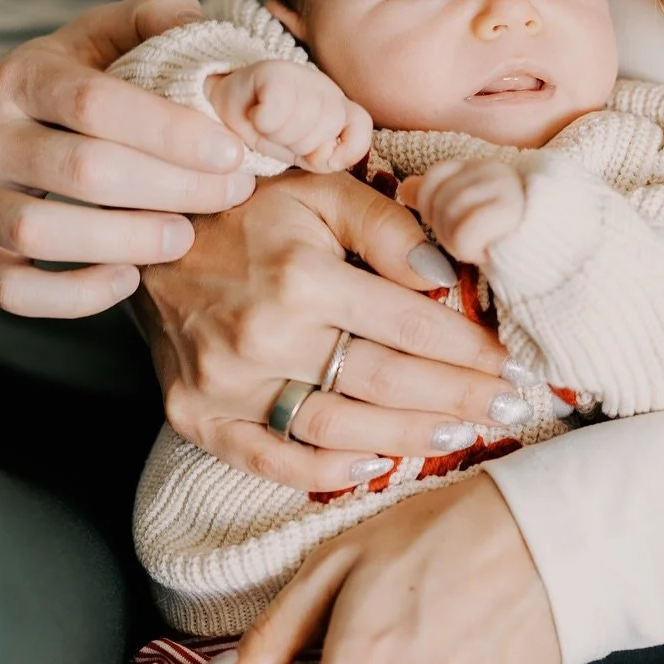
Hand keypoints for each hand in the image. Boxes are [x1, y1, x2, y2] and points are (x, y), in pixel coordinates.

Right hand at [0, 0, 256, 317]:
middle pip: (81, 170)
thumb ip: (149, 18)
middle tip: (230, 195)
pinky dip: (77, 296)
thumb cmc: (44, 94)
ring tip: (182, 237)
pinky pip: (18, 292)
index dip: (170, 130)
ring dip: (127, 242)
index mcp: (19, 77)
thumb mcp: (86, 40)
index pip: (95, 102)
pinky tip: (126, 279)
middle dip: (170, 187)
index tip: (231, 151)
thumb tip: (202, 23)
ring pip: (42, 234)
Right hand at [136, 171, 541, 491]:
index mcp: (302, 276)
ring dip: (408, 438)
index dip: (471, 351)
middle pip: (385, 382)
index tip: (513, 366)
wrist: (151, 237)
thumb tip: (448, 273)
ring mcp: (226, 383)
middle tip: (510, 409)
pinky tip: (373, 464)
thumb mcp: (321, 192)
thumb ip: (388, 228)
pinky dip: (323, 471)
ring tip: (459, 434)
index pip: (411, 325)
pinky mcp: (195, 414)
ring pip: (337, 428)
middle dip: (459, 398)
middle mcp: (263, 335)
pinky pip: (268, 460)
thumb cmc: (251, 213)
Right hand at [206, 61, 371, 172]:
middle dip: (300, 144)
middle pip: (329, 126)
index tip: (310, 156)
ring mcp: (301, 75)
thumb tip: (331, 159)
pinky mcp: (272, 71)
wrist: (226, 110)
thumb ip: (326, 157)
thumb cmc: (268, 133)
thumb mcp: (304, 153)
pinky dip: (265, 121)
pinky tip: (256, 118)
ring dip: (279, 134)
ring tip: (266, 126)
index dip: (335, 152)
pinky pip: (277, 109)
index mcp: (339, 108)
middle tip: (280, 137)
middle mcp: (325, 87)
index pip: (359, 131)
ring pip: (304, 120)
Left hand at [400, 158, 525, 264]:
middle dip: (445, 228)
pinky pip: (463, 235)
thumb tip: (405, 187)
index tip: (455, 226)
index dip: (433, 207)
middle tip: (472, 242)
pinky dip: (470, 251)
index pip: (434, 176)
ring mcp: (505, 187)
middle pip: (436, 197)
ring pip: (448, 215)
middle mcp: (495, 169)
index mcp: (483, 168)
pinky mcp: (512, 211)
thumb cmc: (509, 246)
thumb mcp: (468, 217)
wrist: (558, 264)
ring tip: (484, 248)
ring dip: (458, 243)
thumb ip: (436, 198)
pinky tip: (491, 253)